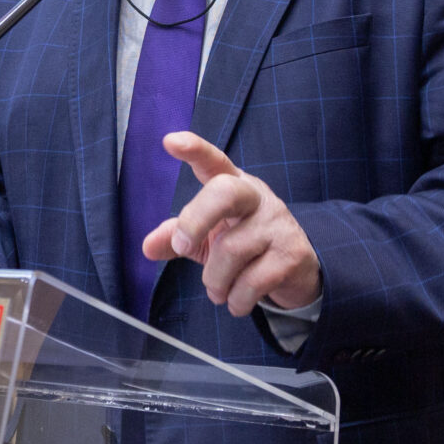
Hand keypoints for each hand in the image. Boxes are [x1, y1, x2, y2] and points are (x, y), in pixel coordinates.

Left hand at [142, 133, 320, 316]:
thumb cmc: (244, 244)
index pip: (213, 161)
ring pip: (231, 250)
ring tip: (218, 290)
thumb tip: (147, 246)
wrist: (296, 269)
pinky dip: (236, 300)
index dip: (194, 149)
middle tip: (182, 247)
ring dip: (216, 282)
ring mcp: (277, 224)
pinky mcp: (292, 254)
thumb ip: (176, 238)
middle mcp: (256, 197)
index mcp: (232, 185)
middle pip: (224, 193)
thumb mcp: (207, 238)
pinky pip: (252, 282)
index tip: (170, 142)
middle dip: (195, 220)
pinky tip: (237, 301)